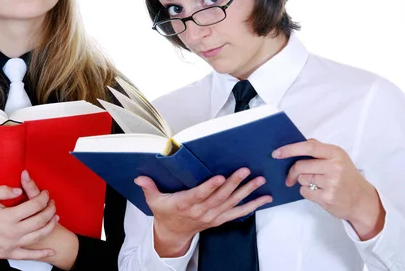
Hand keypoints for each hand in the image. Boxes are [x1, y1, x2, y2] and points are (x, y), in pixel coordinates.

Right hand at [0, 171, 78, 269]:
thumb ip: (2, 190)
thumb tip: (20, 189)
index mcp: (7, 217)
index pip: (34, 205)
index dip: (43, 197)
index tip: (45, 192)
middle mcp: (11, 232)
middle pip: (40, 220)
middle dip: (50, 210)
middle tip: (52, 203)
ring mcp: (10, 244)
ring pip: (38, 236)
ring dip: (50, 226)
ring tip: (56, 218)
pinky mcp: (6, 253)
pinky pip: (27, 256)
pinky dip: (41, 254)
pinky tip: (51, 252)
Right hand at [135, 168, 271, 257]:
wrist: (173, 233)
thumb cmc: (164, 213)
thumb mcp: (154, 200)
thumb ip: (149, 187)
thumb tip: (140, 178)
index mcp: (185, 204)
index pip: (199, 195)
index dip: (210, 186)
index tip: (220, 177)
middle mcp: (201, 211)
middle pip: (219, 197)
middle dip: (233, 183)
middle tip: (244, 170)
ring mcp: (212, 216)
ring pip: (231, 203)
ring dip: (246, 191)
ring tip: (259, 180)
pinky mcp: (220, 219)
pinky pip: (238, 213)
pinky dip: (252, 205)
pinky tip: (264, 198)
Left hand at [273, 138, 384, 239]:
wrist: (363, 201)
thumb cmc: (347, 177)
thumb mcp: (338, 158)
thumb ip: (318, 149)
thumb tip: (296, 143)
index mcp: (335, 153)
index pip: (308, 147)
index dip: (289, 149)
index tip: (276, 153)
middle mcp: (334, 166)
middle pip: (300, 166)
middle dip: (292, 172)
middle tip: (290, 177)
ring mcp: (331, 183)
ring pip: (301, 179)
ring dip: (303, 182)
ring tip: (317, 184)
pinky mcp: (327, 198)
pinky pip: (305, 192)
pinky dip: (307, 192)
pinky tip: (319, 193)